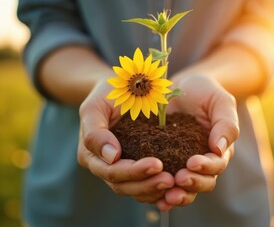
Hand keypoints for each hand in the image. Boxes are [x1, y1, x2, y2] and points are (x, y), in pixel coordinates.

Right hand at [77, 79, 174, 210]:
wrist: (123, 88)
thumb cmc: (108, 94)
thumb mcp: (95, 106)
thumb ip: (95, 132)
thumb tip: (111, 157)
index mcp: (91, 155)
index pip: (111, 172)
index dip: (133, 171)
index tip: (157, 164)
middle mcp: (105, 167)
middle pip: (124, 186)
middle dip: (147, 184)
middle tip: (170, 180)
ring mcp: (121, 170)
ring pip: (136, 190)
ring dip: (155, 190)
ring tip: (175, 183)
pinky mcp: (138, 168)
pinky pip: (147, 186)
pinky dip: (160, 190)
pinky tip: (177, 186)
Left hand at [163, 74, 238, 205]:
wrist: (182, 87)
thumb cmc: (205, 92)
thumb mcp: (220, 101)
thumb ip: (226, 123)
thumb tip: (220, 149)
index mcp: (218, 148)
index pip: (217, 164)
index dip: (206, 167)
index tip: (192, 162)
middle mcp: (203, 161)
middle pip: (204, 183)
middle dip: (193, 184)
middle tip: (179, 179)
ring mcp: (183, 165)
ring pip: (186, 189)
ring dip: (178, 195)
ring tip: (167, 195)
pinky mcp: (165, 164)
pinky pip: (165, 186)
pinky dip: (161, 194)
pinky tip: (155, 198)